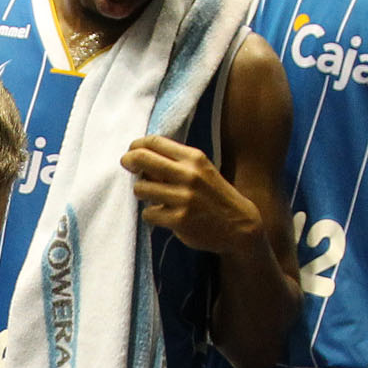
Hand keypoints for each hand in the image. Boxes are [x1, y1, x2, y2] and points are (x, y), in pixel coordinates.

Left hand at [124, 135, 265, 255]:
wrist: (240, 224)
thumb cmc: (214, 195)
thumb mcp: (201, 171)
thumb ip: (175, 163)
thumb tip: (139, 157)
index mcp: (194, 158)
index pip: (155, 142)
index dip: (137, 145)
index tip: (131, 151)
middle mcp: (188, 175)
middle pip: (142, 159)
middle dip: (128, 161)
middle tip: (127, 165)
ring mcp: (183, 198)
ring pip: (140, 188)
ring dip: (142, 193)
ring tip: (154, 197)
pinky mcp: (179, 219)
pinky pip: (148, 213)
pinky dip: (152, 215)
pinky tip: (164, 216)